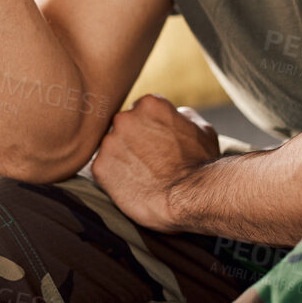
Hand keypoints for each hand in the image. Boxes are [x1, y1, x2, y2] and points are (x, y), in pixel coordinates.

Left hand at [89, 95, 221, 232]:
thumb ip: (182, 115)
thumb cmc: (201, 165)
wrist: (191, 198)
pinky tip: (132, 186)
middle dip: (132, 142)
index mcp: (149, 104)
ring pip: (111, 148)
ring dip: (121, 159)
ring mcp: (110, 142)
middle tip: (149, 162)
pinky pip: (102, 169)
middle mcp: (124, 117)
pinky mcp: (99, 167)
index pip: (140, 111)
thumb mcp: (202, 130)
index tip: (157, 144)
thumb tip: (176, 113)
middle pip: (122, 127)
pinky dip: (113, 178)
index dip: (149, 129)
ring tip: (142, 176)